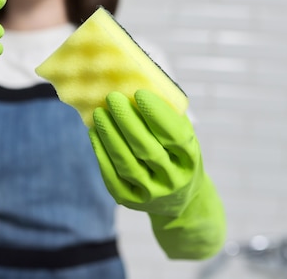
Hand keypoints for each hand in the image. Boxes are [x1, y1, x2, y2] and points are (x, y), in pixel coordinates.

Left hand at [89, 89, 202, 216]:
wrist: (179, 200)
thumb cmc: (178, 156)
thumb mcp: (184, 138)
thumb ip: (168, 116)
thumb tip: (140, 86)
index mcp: (190, 159)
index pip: (175, 136)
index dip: (158, 115)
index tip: (139, 93)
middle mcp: (173, 179)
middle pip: (147, 150)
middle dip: (127, 122)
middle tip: (112, 98)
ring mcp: (152, 193)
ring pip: (127, 164)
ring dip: (110, 136)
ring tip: (99, 114)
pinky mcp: (130, 201)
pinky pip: (113, 177)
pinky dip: (102, 153)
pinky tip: (95, 134)